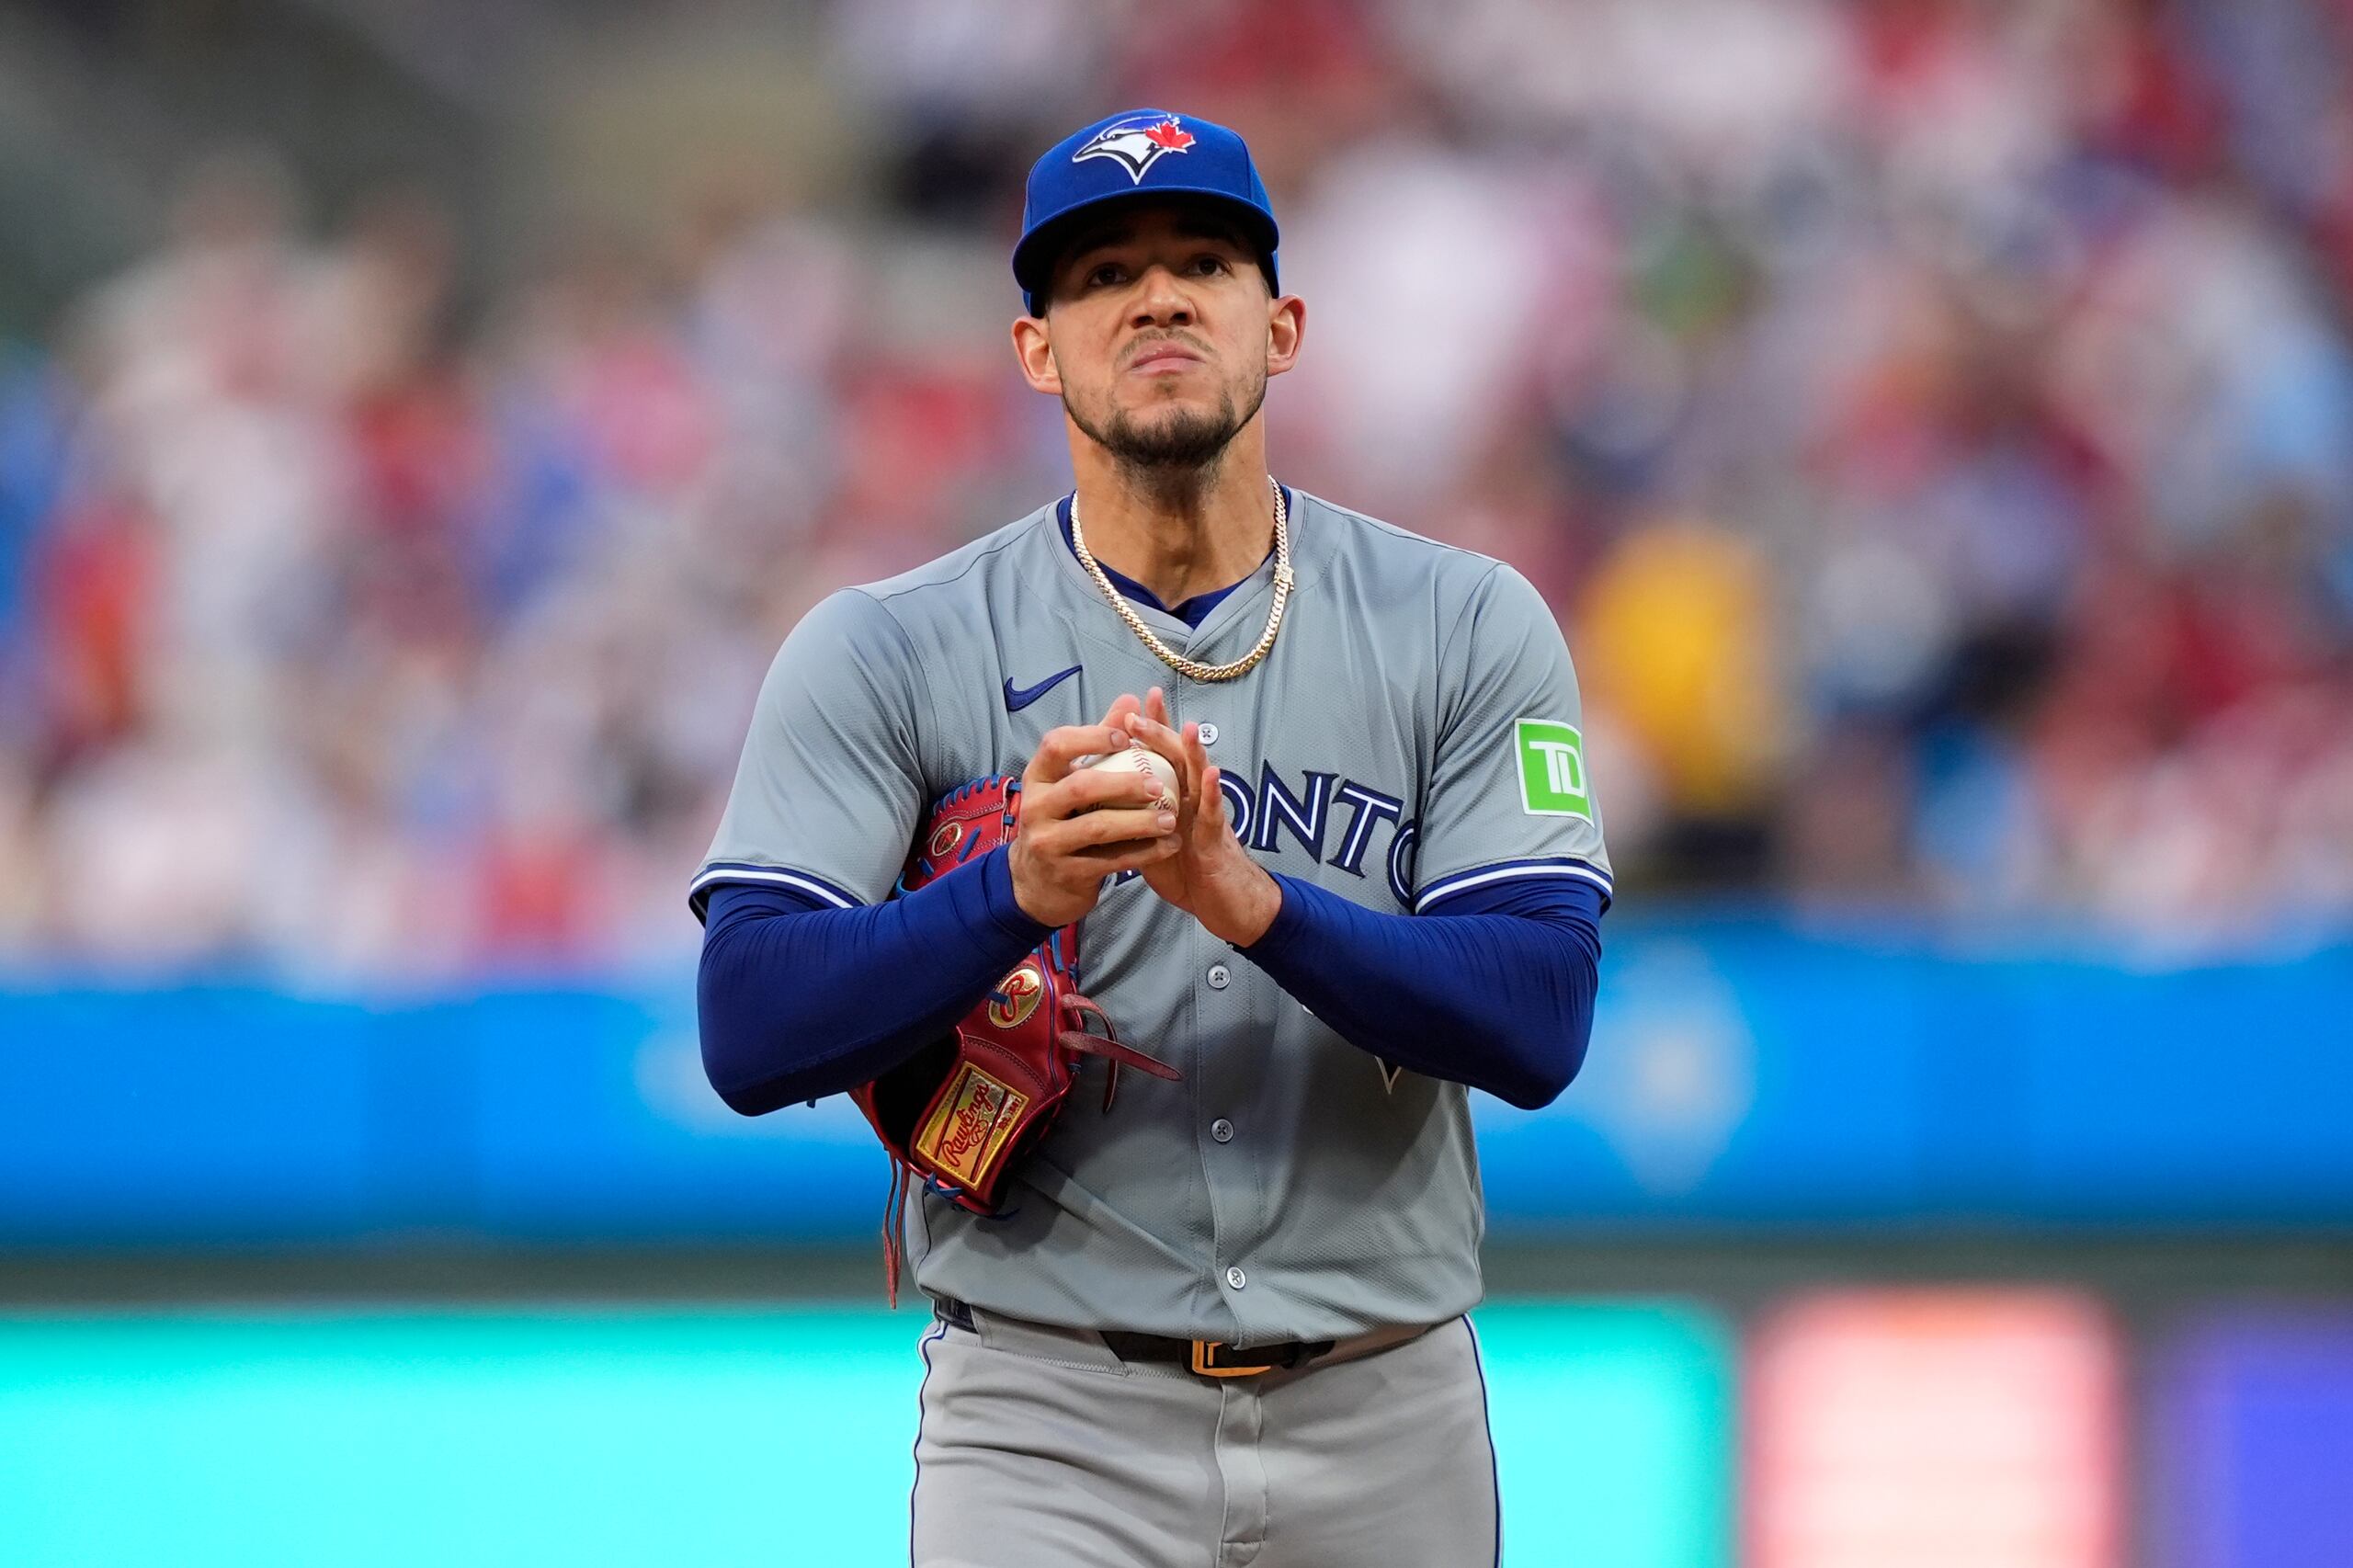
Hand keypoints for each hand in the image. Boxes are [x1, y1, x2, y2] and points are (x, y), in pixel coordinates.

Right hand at [1007, 702, 1182, 926]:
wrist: (1039, 881)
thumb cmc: (1064, 817)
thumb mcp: (1071, 779)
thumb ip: (1099, 741)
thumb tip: (1130, 699)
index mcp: (1037, 776)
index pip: (1057, 745)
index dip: (1092, 737)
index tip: (1127, 736)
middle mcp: (1036, 807)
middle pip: (1081, 787)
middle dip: (1124, 783)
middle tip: (1159, 784)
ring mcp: (1048, 843)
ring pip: (1098, 828)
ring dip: (1140, 822)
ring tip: (1171, 818)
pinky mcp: (1067, 873)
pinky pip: (1110, 861)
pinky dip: (1143, 852)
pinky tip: (1167, 845)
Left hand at [1114, 687, 1282, 946]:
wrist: (1228, 907)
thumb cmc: (1191, 875)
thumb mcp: (1153, 845)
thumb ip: (1136, 823)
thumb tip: (1102, 811)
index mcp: (1174, 801)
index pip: (1161, 760)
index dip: (1149, 732)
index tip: (1131, 704)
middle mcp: (1192, 802)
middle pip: (1177, 759)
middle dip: (1159, 733)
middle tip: (1138, 711)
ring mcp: (1207, 819)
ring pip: (1200, 779)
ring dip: (1192, 752)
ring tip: (1186, 727)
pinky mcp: (1217, 842)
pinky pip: (1215, 815)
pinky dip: (1213, 794)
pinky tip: (1211, 774)